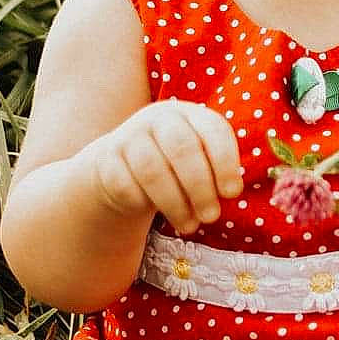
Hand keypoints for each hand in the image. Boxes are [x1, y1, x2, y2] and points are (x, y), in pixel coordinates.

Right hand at [89, 102, 242, 234]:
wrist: (122, 167)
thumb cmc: (175, 166)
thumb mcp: (199, 159)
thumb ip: (216, 168)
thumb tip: (230, 190)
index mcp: (189, 113)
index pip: (213, 129)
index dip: (225, 162)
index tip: (231, 193)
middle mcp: (158, 118)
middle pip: (182, 148)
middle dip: (201, 187)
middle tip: (211, 216)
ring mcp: (129, 136)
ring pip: (152, 171)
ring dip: (175, 203)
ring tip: (189, 225)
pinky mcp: (107, 160)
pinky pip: (127, 186)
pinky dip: (145, 205)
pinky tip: (156, 213)